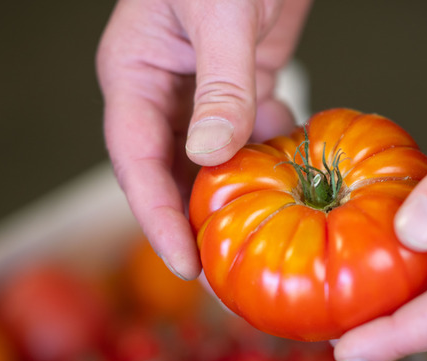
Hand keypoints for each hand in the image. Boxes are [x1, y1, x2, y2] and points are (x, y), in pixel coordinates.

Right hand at [97, 0, 310, 279]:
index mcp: (134, 73)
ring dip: (233, 195)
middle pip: (167, 170)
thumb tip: (210, 156)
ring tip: (259, 237)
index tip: (182, 262)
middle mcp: (163, 89)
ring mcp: (203, 90)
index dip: (155, 215)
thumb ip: (219, 85)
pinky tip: (292, 174)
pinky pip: (249, 135)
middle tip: (223, 271)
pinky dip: (268, 157)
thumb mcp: (220, 14)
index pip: (134, 159)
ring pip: (209, 160)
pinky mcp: (242, 84)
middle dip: (191, 220)